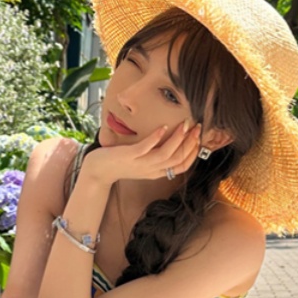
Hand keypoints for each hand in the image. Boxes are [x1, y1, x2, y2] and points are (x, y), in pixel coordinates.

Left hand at [80, 121, 202, 187]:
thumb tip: (169, 140)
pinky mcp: (129, 156)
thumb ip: (155, 154)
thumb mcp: (142, 161)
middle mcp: (151, 170)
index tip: (199, 138)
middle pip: (177, 159)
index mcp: (157, 172)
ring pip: (165, 154)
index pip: (182, 166)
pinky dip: (156, 138)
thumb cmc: (120, 163)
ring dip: (177, 139)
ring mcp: (140, 164)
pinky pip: (146, 148)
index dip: (193, 152)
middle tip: (197, 127)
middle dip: (190, 143)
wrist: (98, 170)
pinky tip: (163, 127)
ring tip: (185, 125)